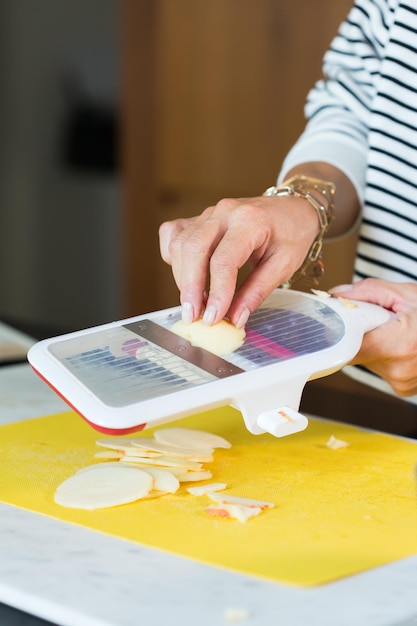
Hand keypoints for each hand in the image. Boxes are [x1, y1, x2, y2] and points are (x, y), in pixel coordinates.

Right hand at [159, 194, 318, 326]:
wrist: (292, 209)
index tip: (213, 317)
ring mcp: (209, 213)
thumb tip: (235, 319)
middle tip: (192, 316)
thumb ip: (257, 292)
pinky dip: (174, 256)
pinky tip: (185, 274)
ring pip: (180, 244)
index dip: (216, 292)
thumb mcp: (284, 265)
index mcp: (250, 221)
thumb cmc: (291, 235)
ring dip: (182, 278)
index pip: (224, 260)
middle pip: (194, 249)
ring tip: (195, 303)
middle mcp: (225, 212)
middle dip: (189, 287)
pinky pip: (173, 233)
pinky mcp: (199, 217)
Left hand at [331, 279, 416, 395]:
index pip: (348, 346)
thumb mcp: (404, 294)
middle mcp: (398, 369)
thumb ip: (367, 292)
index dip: (338, 333)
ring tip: (392, 332)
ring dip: (372, 344)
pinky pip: (380, 368)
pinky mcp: (403, 389)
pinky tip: (399, 345)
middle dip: (359, 334)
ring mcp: (401, 382)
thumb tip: (336, 295)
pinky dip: (384, 355)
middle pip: (356, 352)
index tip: (333, 323)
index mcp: (399, 344)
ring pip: (367, 360)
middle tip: (375, 320)